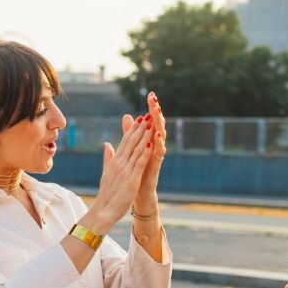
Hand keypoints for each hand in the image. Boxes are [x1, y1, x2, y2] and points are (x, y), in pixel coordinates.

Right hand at [82, 113, 153, 232]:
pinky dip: (145, 153)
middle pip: (130, 142)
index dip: (132, 130)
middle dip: (140, 128)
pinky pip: (139, 163)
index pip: (124, 142)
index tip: (139, 118)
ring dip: (144, 136)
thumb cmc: (107, 194)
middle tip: (148, 115)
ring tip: (151, 124)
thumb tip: (107, 144)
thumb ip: (108, 158)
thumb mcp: (107, 173)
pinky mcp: (131, 180)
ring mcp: (125, 171)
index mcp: (114, 162)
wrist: (103, 211)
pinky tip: (151, 143)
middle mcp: (119, 163)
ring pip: (136, 150)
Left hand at [133, 91, 166, 212]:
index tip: (150, 94)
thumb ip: (130, 132)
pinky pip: (159, 153)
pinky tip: (157, 135)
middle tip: (154, 99)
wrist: (139, 192)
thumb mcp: (132, 147)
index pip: (150, 121)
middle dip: (156, 112)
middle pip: (157, 125)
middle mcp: (154, 146)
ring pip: (160, 136)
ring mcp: (156, 155)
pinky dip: (158, 144)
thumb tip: (127, 116)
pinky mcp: (156, 165)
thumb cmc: (137, 170)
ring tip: (157, 112)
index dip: (151, 109)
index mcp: (148, 141)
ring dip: (158, 124)